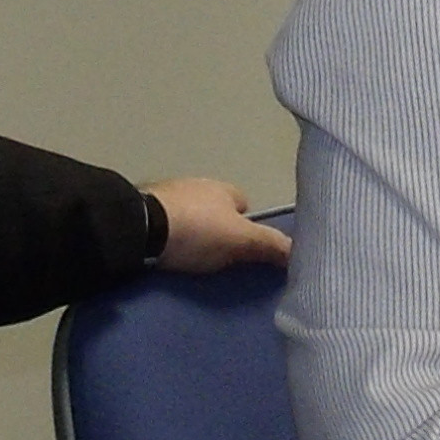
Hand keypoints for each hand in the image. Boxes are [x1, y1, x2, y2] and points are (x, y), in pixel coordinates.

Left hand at [145, 178, 289, 272]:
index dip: (247, 228)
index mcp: (224, 188)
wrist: (141, 228)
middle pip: (217, 210)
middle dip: (218, 229)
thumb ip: (269, 245)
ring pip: (190, 214)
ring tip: (188, 255)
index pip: (244, 206)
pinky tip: (166, 248)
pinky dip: (169, 233)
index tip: (241, 250)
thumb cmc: (197, 231)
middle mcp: (197, 183)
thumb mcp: (240, 241)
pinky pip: (166, 221)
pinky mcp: (144, 207)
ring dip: (191, 230)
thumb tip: (299, 250)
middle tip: (216, 255)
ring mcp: (168, 193)